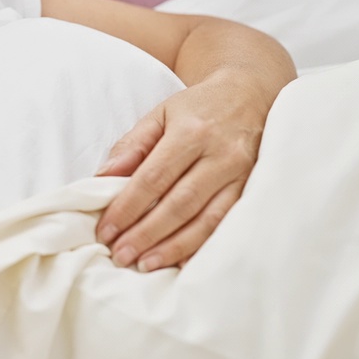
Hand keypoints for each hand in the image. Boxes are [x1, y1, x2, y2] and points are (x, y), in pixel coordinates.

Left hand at [95, 76, 266, 271]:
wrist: (252, 94)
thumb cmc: (198, 107)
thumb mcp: (160, 114)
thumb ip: (132, 145)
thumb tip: (102, 177)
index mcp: (191, 133)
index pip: (153, 178)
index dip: (128, 207)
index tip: (106, 230)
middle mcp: (221, 155)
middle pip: (179, 203)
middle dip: (147, 233)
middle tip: (120, 255)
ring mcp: (243, 174)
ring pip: (207, 220)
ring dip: (174, 247)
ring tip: (145, 263)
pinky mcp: (256, 188)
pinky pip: (228, 224)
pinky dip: (204, 245)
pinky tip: (182, 262)